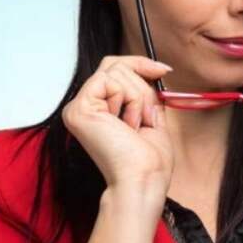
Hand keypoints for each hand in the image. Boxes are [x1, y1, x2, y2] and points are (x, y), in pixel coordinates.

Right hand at [61, 56, 173, 197]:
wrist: (142, 178)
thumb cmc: (148, 160)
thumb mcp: (152, 115)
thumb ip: (146, 92)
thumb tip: (153, 68)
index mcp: (99, 109)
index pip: (113, 68)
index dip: (139, 64)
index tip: (163, 70)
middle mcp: (84, 106)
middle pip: (115, 65)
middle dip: (142, 87)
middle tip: (145, 117)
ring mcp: (78, 107)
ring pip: (116, 71)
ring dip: (137, 98)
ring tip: (133, 126)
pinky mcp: (79, 108)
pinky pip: (110, 80)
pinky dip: (128, 100)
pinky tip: (126, 124)